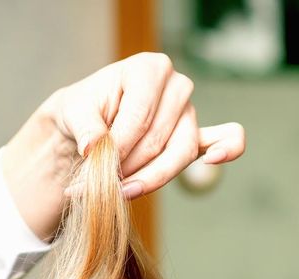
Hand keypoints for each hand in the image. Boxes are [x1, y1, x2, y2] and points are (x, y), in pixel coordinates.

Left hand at [3, 52, 244, 238]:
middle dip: (126, 168)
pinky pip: (225, 139)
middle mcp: (176, 86)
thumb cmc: (82, 110)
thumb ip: (85, 128)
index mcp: (149, 68)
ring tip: (120, 191)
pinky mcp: (195, 136)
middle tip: (97, 183)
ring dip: (149, 178)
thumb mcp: (72, 111)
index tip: (92, 166)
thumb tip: (94, 148)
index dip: (117, 148)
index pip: (139, 118)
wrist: (85, 121)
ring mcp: (189, 111)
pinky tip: (213, 159)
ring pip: (179, 154)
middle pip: (158, 140)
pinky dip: (226, 149)